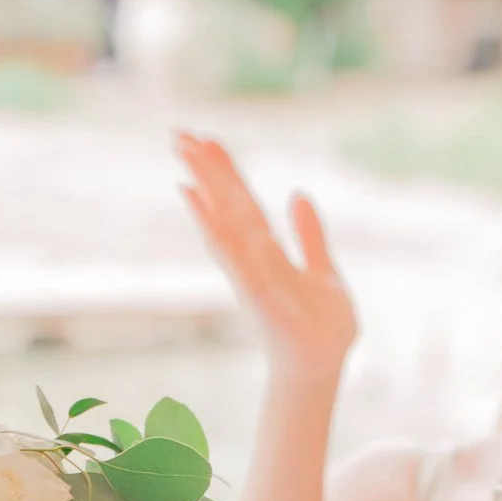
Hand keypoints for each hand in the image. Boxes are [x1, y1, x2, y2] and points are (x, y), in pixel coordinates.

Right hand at [176, 133, 356, 383]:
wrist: (323, 368)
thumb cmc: (321, 327)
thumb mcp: (323, 272)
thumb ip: (310, 235)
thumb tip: (298, 193)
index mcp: (269, 251)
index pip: (245, 202)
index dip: (227, 170)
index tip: (204, 136)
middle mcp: (254, 259)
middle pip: (229, 205)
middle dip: (207, 169)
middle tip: (178, 132)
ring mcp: (251, 274)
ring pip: (226, 222)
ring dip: (207, 188)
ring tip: (185, 154)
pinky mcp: (256, 293)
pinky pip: (234, 256)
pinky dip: (216, 229)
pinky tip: (197, 202)